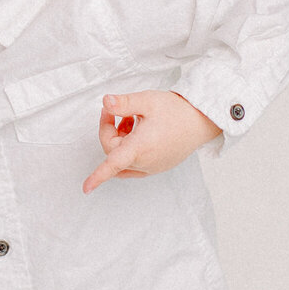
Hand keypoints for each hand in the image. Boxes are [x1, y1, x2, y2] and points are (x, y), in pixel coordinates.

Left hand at [82, 92, 221, 193]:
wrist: (203, 121)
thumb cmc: (177, 111)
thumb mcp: (148, 101)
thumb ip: (124, 103)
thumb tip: (105, 102)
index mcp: (140, 147)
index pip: (113, 164)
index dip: (97, 176)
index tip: (86, 188)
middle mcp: (145, 161)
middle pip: (113, 152)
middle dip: (109, 131)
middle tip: (116, 110)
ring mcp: (152, 167)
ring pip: (123, 159)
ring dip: (119, 140)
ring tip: (131, 119)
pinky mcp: (159, 166)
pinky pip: (135, 164)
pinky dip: (129, 149)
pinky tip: (138, 131)